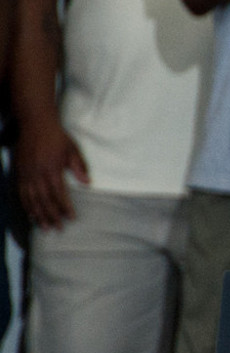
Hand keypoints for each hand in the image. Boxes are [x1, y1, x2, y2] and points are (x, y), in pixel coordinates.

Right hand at [16, 114, 89, 229]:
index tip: (71, 218)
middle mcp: (37, 173)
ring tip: (45, 227)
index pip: (59, 194)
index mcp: (52, 169)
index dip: (65, 208)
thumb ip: (79, 166)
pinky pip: (21, 193)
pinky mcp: (19, 172)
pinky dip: (26, 205)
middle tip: (58, 229)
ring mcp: (26, 173)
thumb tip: (88, 183)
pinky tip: (31, 214)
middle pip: (44, 200)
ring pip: (31, 199)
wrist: (34, 122)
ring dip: (38, 214)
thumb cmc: (57, 136)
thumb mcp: (72, 149)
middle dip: (52, 216)